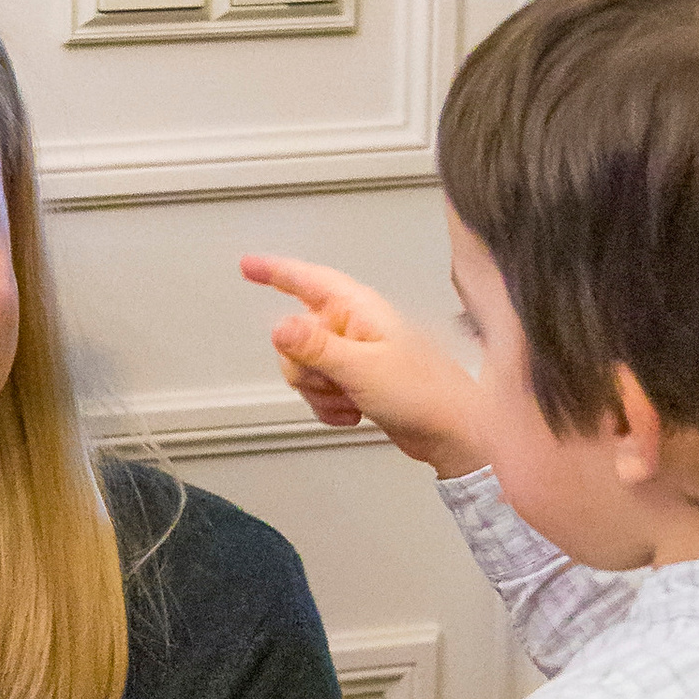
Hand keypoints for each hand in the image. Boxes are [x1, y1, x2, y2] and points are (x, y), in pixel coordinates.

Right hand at [240, 253, 486, 475]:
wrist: (451, 433)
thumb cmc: (424, 394)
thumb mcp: (361, 367)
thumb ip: (315, 346)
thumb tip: (278, 326)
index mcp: (358, 309)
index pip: (307, 280)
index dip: (275, 271)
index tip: (248, 266)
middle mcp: (354, 327)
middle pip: (295, 337)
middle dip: (305, 368)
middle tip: (333, 380)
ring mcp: (354, 356)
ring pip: (305, 369)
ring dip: (320, 392)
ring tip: (353, 399)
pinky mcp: (356, 382)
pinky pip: (319, 392)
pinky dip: (330, 407)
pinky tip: (354, 413)